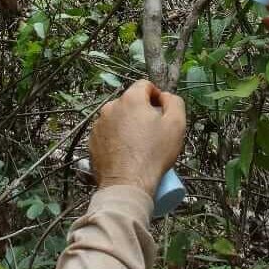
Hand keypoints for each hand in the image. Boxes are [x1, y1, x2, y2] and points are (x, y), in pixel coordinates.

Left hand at [89, 79, 185, 195]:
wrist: (127, 184)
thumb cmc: (153, 155)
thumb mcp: (176, 125)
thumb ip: (174, 102)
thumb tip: (166, 97)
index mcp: (131, 99)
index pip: (145, 85)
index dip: (157, 96)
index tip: (162, 113)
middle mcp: (111, 107)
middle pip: (130, 102)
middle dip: (142, 113)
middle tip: (153, 133)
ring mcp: (99, 125)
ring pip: (118, 118)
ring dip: (128, 126)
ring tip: (138, 146)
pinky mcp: (93, 141)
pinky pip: (108, 134)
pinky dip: (117, 139)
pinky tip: (126, 153)